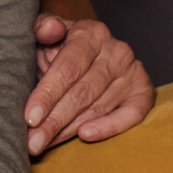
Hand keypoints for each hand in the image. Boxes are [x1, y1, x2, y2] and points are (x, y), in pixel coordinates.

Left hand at [27, 17, 153, 155]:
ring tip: (43, 144)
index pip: (67, 70)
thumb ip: (41, 30)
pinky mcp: (143, 92)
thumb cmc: (55, 46)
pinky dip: (109, 127)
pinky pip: (131, 115)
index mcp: (91, 34)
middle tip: (32, 142)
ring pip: (98, 108)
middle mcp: (117, 51)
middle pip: (82, 93)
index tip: (29, 118)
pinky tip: (84, 135)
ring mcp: (133, 72)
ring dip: (69, 130)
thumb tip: (48, 29)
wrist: (79, 49)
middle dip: (54, 121)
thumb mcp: (43, 34)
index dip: (47, 95)